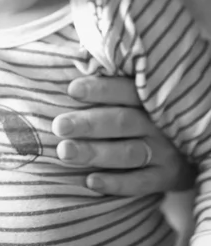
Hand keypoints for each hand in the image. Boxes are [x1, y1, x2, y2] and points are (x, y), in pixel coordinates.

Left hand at [52, 76, 195, 195]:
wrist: (186, 148)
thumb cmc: (144, 114)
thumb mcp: (136, 97)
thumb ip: (111, 85)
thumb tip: (76, 61)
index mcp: (148, 99)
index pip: (125, 90)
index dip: (99, 89)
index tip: (72, 90)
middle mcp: (157, 124)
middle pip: (121, 121)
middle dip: (88, 124)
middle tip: (59, 125)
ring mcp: (163, 152)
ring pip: (127, 152)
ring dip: (95, 152)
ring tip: (64, 151)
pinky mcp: (166, 178)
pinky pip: (140, 183)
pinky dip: (115, 183)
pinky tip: (90, 181)